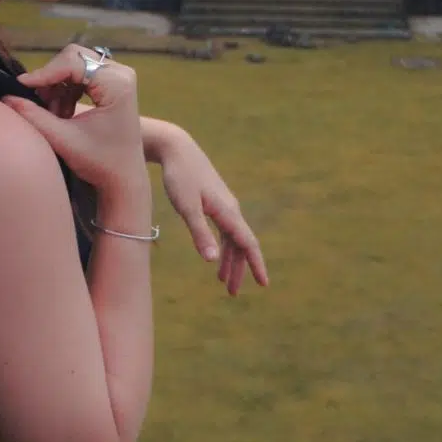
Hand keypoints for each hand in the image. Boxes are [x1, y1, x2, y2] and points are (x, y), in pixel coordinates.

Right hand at [1, 44, 145, 196]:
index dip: (45, 73)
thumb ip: (34, 116)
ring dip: (57, 87)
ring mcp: (118, 76)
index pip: (73, 62)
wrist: (124, 177)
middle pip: (73, 58)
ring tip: (55, 114)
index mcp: (117, 83)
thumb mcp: (63, 139)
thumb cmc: (99, 161)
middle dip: (52, 80)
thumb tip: (5, 97)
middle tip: (41, 105)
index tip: (21, 86)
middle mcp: (120, 72)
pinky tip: (63, 112)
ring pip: (74, 65)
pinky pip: (80, 74)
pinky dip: (65, 90)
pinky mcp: (112, 83)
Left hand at [157, 128, 268, 297]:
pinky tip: (215, 256)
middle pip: (241, 245)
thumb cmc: (179, 177)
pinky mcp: (215, 202)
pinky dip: (222, 246)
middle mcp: (231, 209)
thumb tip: (212, 260)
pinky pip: (225, 230)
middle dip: (240, 269)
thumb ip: (199, 233)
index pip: (247, 243)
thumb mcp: (186, 207)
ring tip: (222, 282)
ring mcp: (224, 205)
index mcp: (227, 212)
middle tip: (233, 293)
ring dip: (230, 260)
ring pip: (232, 239)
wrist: (177, 148)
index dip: (256, 264)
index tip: (264, 284)